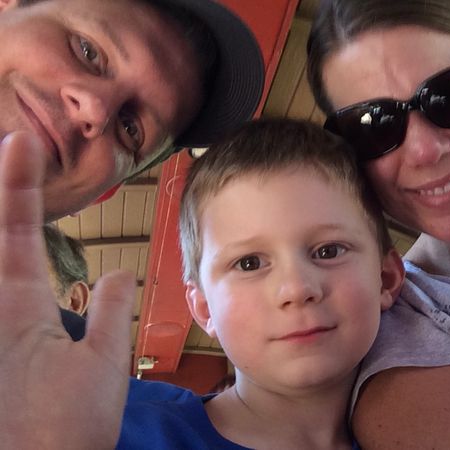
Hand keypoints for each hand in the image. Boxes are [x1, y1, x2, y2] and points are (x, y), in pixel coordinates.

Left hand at [0, 132, 135, 449]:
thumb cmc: (63, 430)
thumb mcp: (101, 369)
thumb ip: (109, 312)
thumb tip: (117, 271)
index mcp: (17, 306)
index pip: (16, 228)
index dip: (17, 181)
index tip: (19, 141)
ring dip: (0, 232)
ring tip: (6, 198)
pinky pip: (1, 298)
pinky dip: (7, 266)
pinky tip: (16, 267)